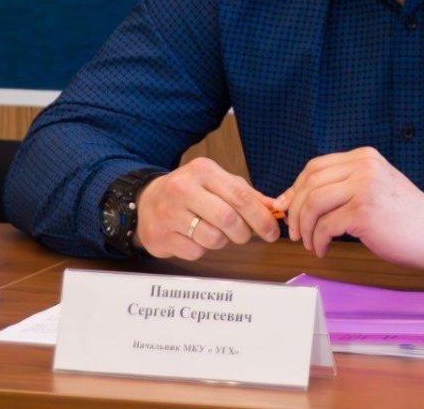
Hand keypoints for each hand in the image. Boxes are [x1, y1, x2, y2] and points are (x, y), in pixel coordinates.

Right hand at [133, 157, 280, 259]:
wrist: (147, 200)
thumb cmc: (191, 192)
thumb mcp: (217, 183)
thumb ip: (247, 195)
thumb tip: (276, 208)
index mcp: (203, 170)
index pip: (240, 195)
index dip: (261, 217)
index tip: (272, 232)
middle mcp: (183, 188)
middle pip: (228, 218)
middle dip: (243, 233)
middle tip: (244, 236)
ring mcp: (168, 212)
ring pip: (213, 238)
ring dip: (222, 241)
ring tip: (215, 232)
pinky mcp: (159, 235)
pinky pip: (195, 252)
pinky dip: (202, 250)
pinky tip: (194, 238)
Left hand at [278, 147, 423, 278]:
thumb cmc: (404, 216)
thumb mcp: (374, 187)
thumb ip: (344, 186)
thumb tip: (299, 199)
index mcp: (364, 157)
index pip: (314, 167)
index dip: (295, 188)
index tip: (288, 208)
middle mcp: (363, 167)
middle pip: (309, 184)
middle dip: (296, 211)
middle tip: (295, 232)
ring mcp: (364, 188)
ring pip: (313, 204)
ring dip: (305, 228)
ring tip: (310, 243)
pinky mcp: (364, 212)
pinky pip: (325, 226)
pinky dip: (318, 241)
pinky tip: (323, 250)